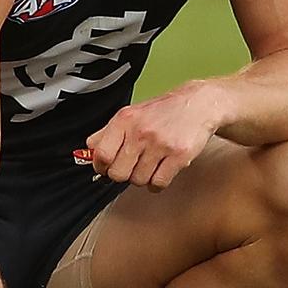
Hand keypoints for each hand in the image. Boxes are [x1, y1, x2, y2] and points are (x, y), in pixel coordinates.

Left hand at [86, 81, 221, 191]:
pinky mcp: (179, 155)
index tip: (106, 168)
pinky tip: (161, 171)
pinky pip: (158, 184)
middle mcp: (140, 131)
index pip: (101, 155)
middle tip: (132, 166)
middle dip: (123, 174)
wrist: (199, 104)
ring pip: (138, 181)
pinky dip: (157, 183)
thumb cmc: (164, 111)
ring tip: (151, 164)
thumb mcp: (132, 114)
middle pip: (118, 173)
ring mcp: (160, 144)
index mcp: (125, 120)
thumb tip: (88, 150)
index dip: (101, 167)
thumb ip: (108, 132)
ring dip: (143, 177)